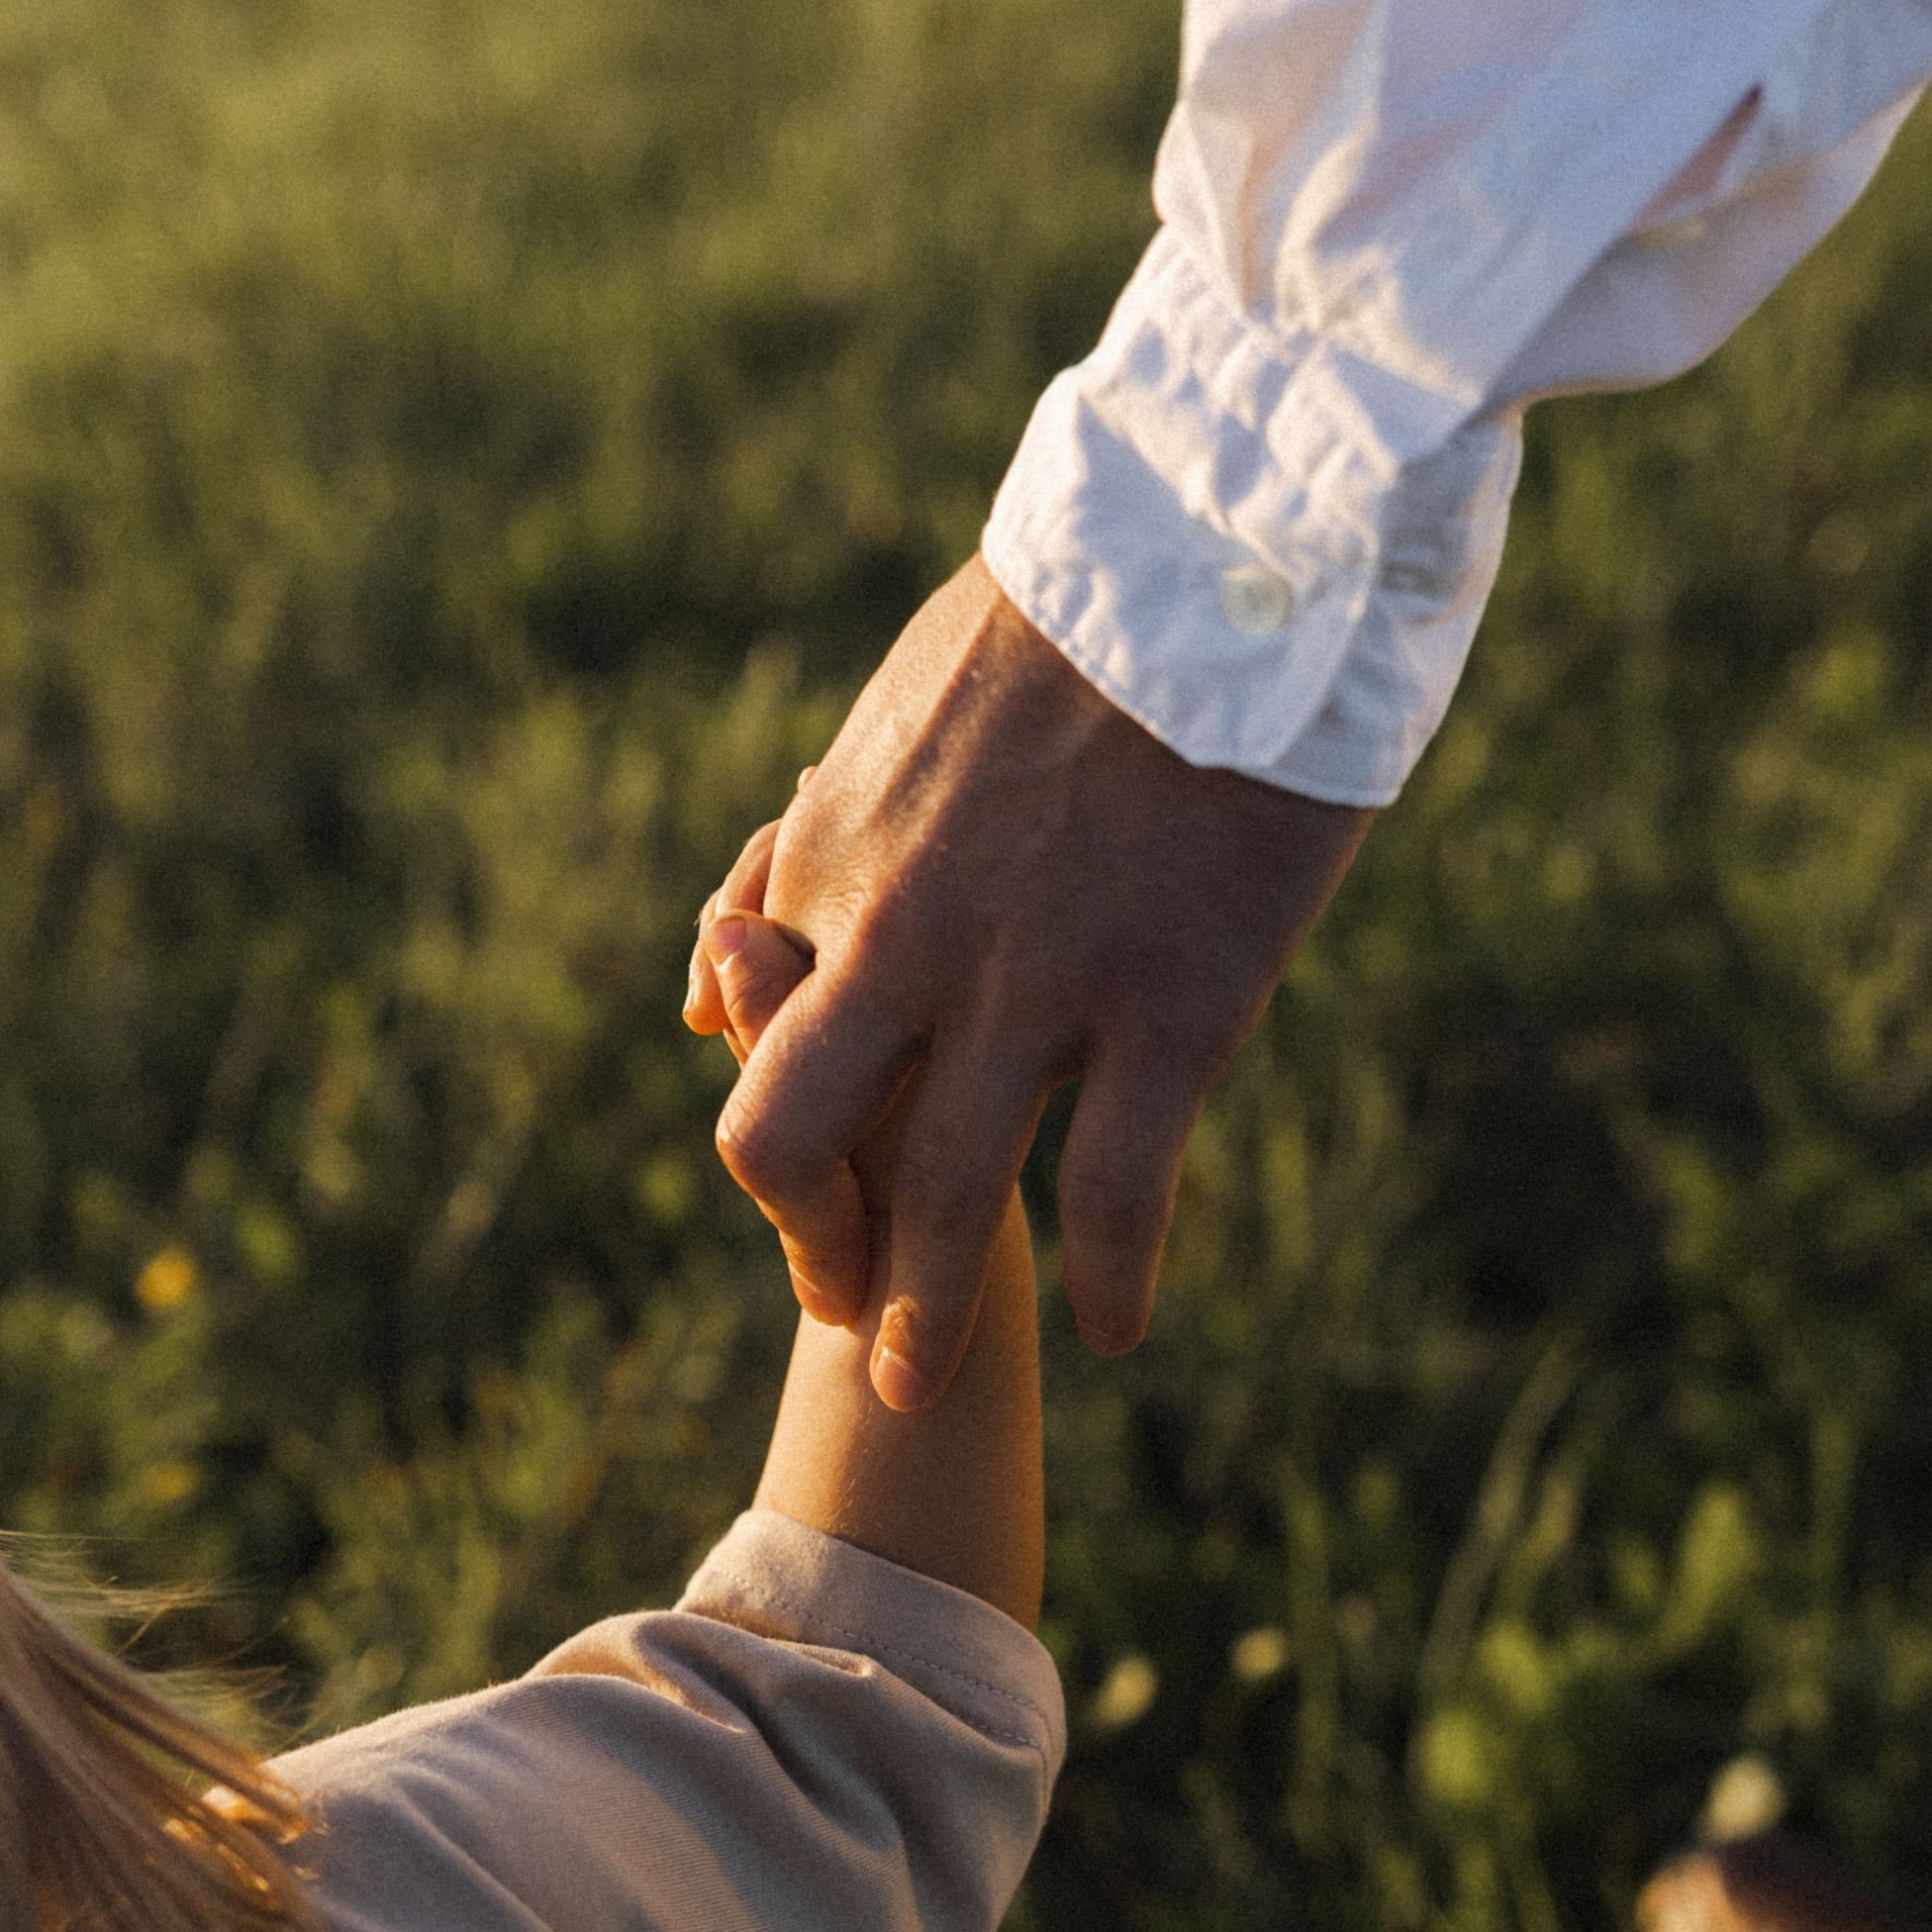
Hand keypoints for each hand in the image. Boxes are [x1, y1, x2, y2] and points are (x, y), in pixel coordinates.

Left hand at [695, 556, 1369, 1411]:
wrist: (1229, 542)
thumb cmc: (1076, 616)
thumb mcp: (888, 715)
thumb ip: (793, 853)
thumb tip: (702, 987)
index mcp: (833, 855)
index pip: (758, 1047)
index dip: (778, 1144)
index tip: (818, 1203)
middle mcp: (905, 937)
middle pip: (792, 1146)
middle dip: (809, 1254)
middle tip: (849, 1322)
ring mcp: (1034, 982)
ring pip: (942, 1196)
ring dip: (930, 1312)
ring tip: (926, 1390)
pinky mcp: (1170, 1005)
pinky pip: (1113, 1191)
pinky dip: (1108, 1280)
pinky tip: (1116, 1331)